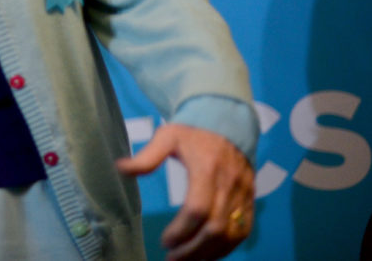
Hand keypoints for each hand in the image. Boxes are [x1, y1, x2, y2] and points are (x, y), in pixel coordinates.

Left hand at [116, 123, 253, 259]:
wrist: (228, 124)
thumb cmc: (193, 132)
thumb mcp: (167, 136)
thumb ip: (147, 156)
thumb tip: (120, 169)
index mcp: (207, 168)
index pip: (197, 209)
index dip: (181, 230)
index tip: (164, 241)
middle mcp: (229, 184)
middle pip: (215, 228)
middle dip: (193, 249)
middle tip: (172, 258)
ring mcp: (243, 194)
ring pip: (231, 234)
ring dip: (209, 253)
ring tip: (185, 260)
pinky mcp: (250, 201)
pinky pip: (243, 232)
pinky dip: (226, 248)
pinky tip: (206, 254)